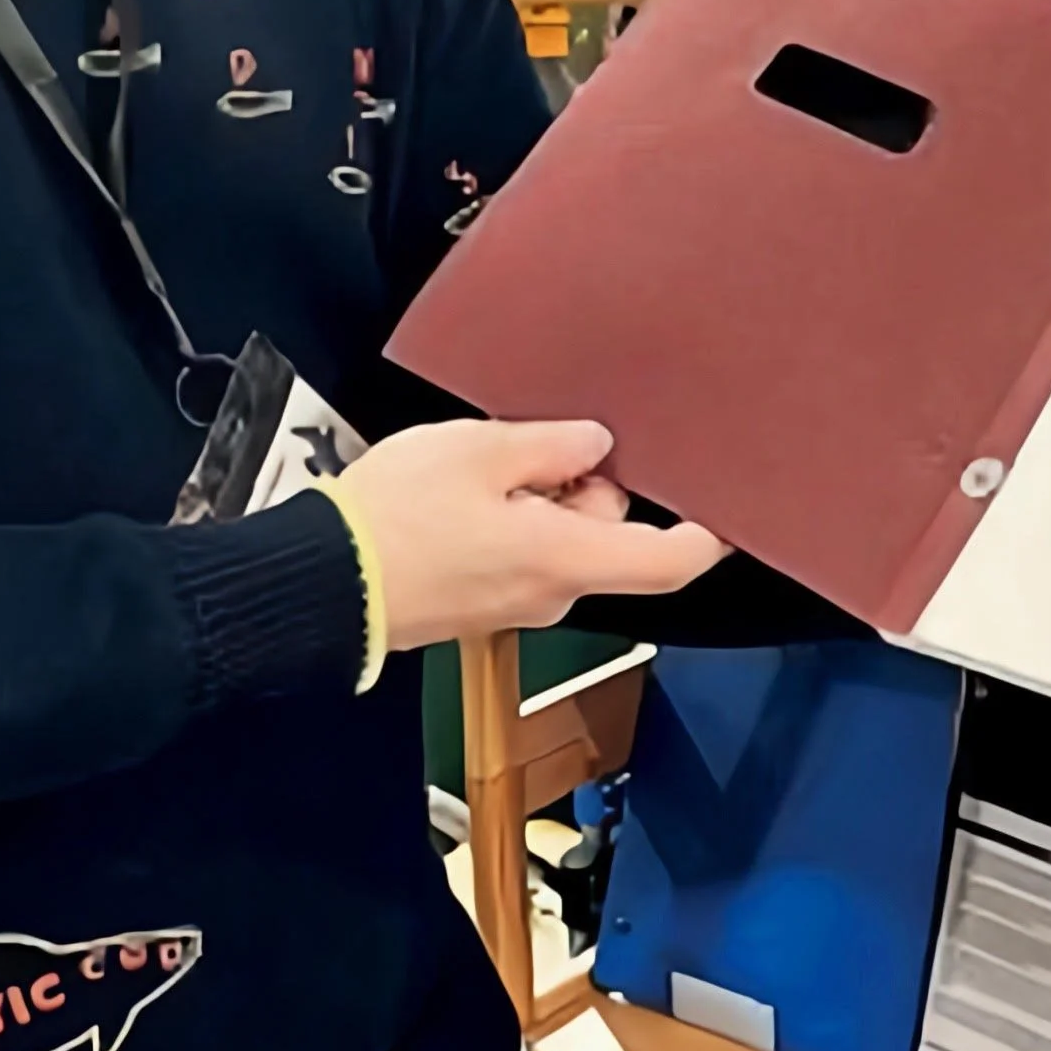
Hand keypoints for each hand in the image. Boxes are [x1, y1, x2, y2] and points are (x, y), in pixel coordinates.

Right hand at [335, 418, 725, 651]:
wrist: (321, 582)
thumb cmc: (395, 519)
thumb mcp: (478, 451)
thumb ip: (549, 446)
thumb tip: (595, 445)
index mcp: (566, 558)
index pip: (668, 562)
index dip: (709, 538)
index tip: (729, 511)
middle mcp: (551, 594)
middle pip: (607, 536)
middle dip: (588, 487)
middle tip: (537, 445)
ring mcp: (513, 605)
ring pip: (560, 542)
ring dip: (539, 500)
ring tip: (480, 467)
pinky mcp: (478, 604)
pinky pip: (519, 555)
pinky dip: (508, 521)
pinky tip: (460, 494)